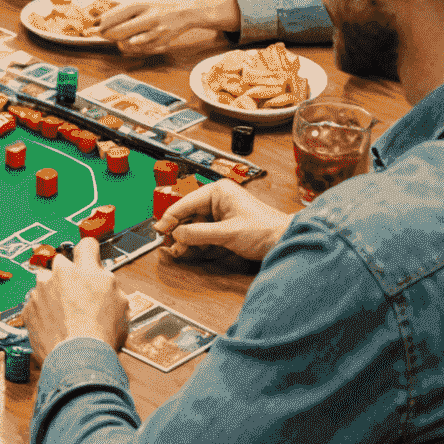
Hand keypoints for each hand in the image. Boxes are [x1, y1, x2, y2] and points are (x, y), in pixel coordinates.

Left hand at [23, 241, 129, 361]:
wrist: (78, 358)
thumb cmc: (102, 333)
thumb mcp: (121, 302)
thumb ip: (108, 284)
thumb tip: (102, 280)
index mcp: (85, 270)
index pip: (87, 246)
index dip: (90, 252)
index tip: (89, 257)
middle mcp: (60, 274)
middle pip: (62, 264)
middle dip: (68, 275)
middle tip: (78, 295)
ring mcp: (41, 290)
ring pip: (45, 284)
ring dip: (53, 294)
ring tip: (65, 315)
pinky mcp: (29, 309)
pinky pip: (35, 304)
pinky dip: (42, 313)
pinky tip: (55, 326)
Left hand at [96, 0, 240, 54]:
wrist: (192, 7)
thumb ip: (126, 2)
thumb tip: (107, 0)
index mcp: (143, 3)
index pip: (116, 15)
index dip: (102, 22)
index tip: (94, 25)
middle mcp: (149, 17)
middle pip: (119, 32)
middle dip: (106, 35)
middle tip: (100, 34)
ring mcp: (156, 31)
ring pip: (130, 43)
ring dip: (119, 42)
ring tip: (116, 37)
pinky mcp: (163, 41)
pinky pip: (143, 49)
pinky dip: (134, 46)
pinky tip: (133, 41)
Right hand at [157, 179, 290, 263]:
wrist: (285, 240)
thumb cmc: (264, 230)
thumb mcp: (228, 233)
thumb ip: (199, 234)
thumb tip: (177, 234)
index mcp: (218, 192)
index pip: (185, 203)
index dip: (170, 218)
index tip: (159, 230)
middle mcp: (217, 199)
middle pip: (188, 215)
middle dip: (178, 231)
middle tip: (168, 245)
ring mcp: (221, 212)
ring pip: (194, 225)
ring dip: (186, 239)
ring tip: (178, 251)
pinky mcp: (224, 225)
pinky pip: (204, 232)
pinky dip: (196, 243)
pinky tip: (189, 250)